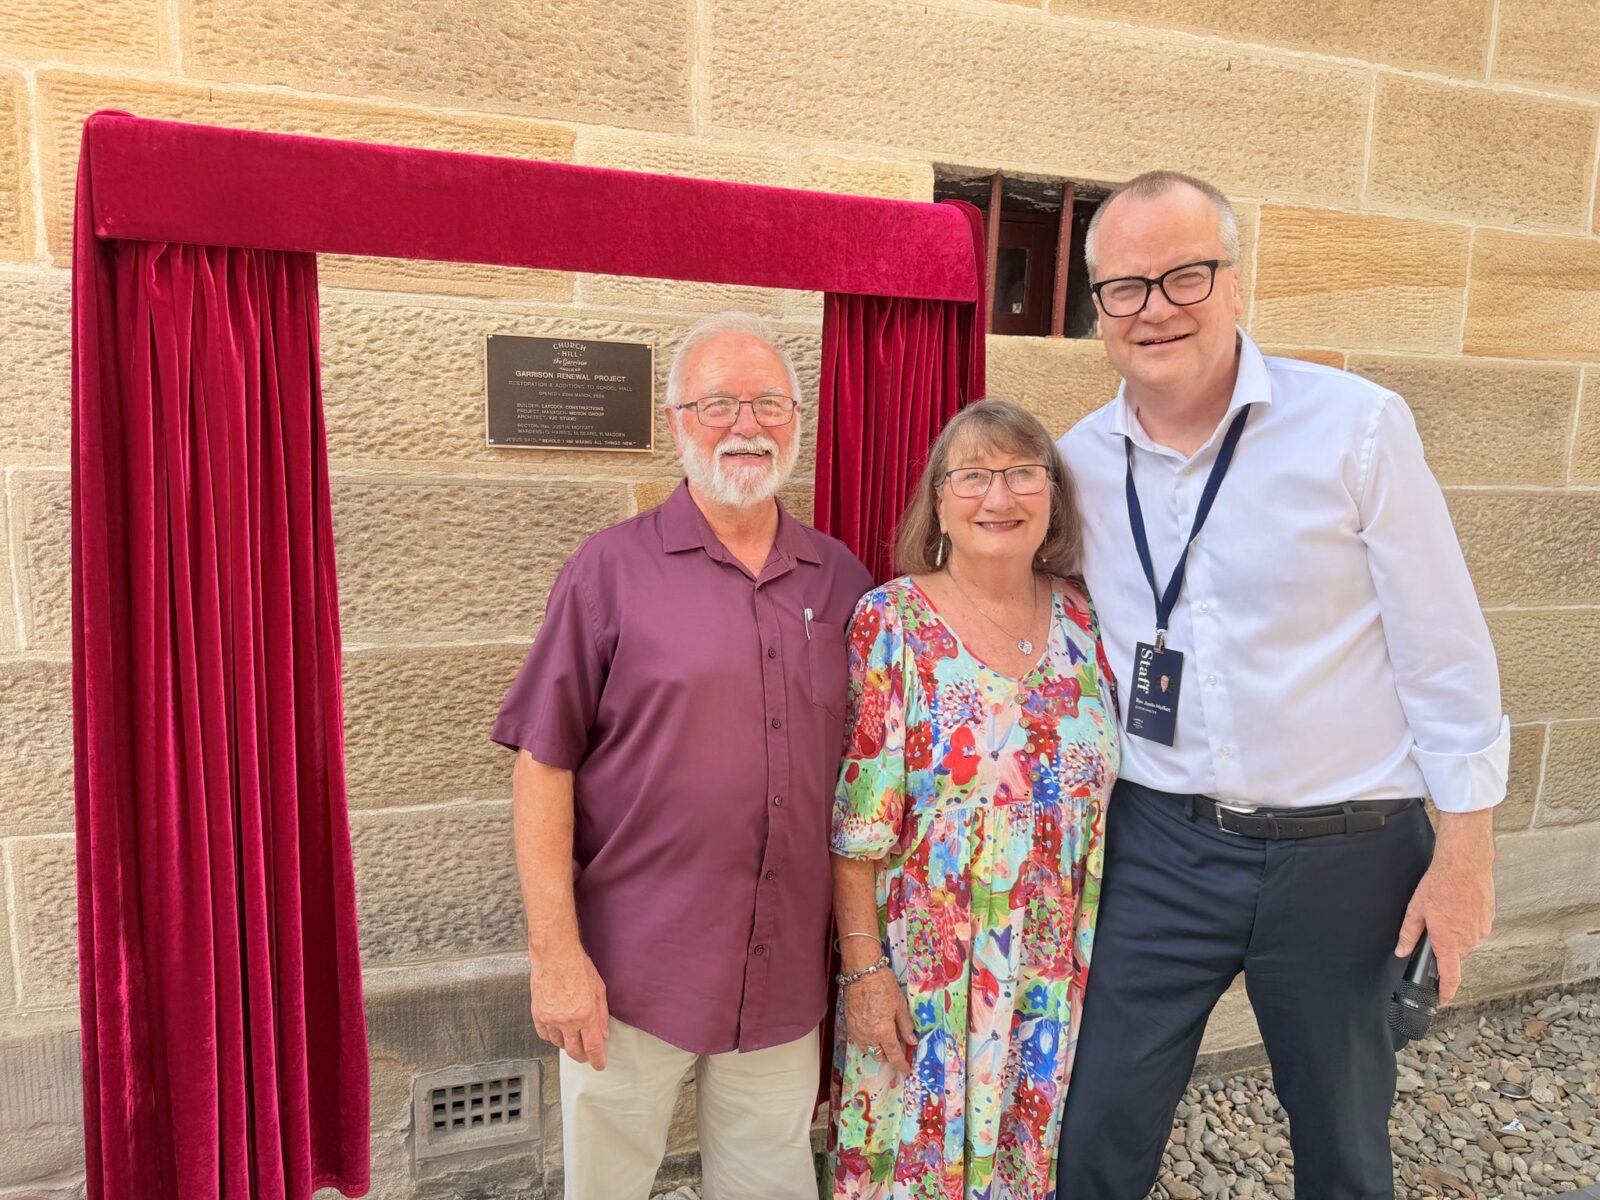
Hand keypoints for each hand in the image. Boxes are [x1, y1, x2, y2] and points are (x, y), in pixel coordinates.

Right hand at [530, 947, 609, 1068]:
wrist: (555, 954)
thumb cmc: (578, 966)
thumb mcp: (600, 989)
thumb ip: (602, 1015)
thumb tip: (603, 1034)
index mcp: (586, 1014)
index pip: (593, 1047)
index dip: (597, 1060)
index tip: (599, 1065)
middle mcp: (568, 1020)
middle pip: (575, 1051)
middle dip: (582, 1056)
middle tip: (586, 1055)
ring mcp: (551, 1019)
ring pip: (559, 1044)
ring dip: (567, 1044)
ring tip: (572, 1037)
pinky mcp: (537, 1014)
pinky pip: (544, 1035)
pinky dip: (552, 1036)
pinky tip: (557, 1030)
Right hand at [842, 969, 916, 1074]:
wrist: (862, 972)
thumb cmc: (883, 985)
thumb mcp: (900, 1005)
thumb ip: (906, 1026)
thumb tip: (912, 1040)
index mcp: (883, 1031)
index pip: (894, 1055)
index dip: (901, 1064)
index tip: (906, 1069)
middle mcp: (868, 1035)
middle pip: (879, 1056)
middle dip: (889, 1057)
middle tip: (898, 1051)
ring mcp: (857, 1031)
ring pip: (867, 1050)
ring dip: (877, 1050)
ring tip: (885, 1042)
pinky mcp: (849, 1024)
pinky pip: (858, 1041)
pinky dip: (867, 1042)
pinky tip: (873, 1034)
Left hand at [1394, 810, 1494, 1004]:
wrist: (1465, 864)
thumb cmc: (1440, 884)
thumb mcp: (1416, 909)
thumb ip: (1409, 934)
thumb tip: (1401, 951)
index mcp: (1448, 941)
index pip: (1450, 976)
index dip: (1446, 992)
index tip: (1442, 999)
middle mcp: (1468, 940)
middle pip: (1455, 954)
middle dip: (1444, 945)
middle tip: (1435, 924)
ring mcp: (1481, 929)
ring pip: (1465, 940)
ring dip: (1455, 932)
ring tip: (1447, 909)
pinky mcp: (1489, 919)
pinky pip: (1474, 928)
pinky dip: (1465, 921)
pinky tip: (1458, 905)